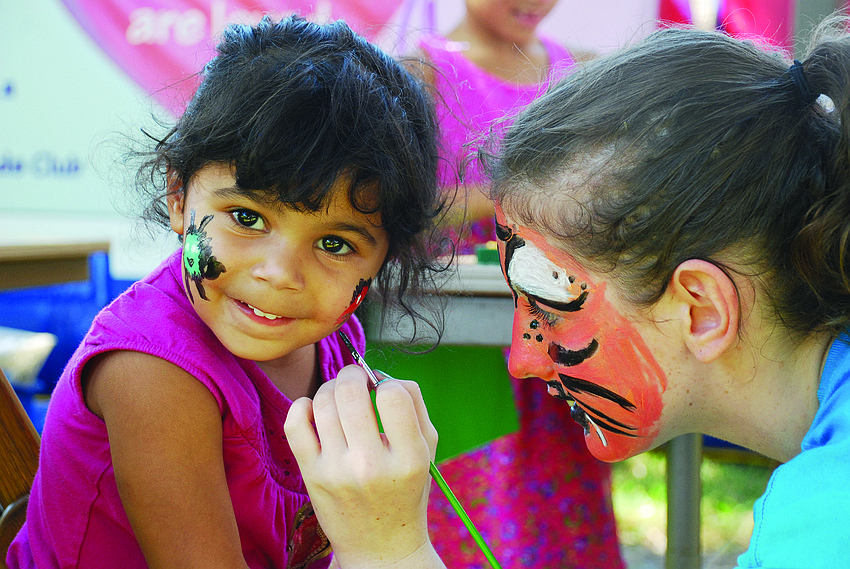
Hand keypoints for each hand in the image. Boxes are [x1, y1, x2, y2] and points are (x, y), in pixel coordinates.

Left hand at [284, 365, 443, 568]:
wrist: (380, 547)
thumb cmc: (406, 490)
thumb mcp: (426, 450)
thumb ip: (414, 405)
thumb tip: (381, 373)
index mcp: (409, 459)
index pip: (394, 396)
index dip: (388, 382)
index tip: (385, 391)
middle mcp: (370, 466)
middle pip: (351, 394)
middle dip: (353, 374)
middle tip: (356, 378)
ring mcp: (337, 472)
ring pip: (322, 403)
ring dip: (331, 387)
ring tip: (340, 395)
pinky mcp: (312, 476)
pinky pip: (295, 424)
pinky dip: (302, 405)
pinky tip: (314, 408)